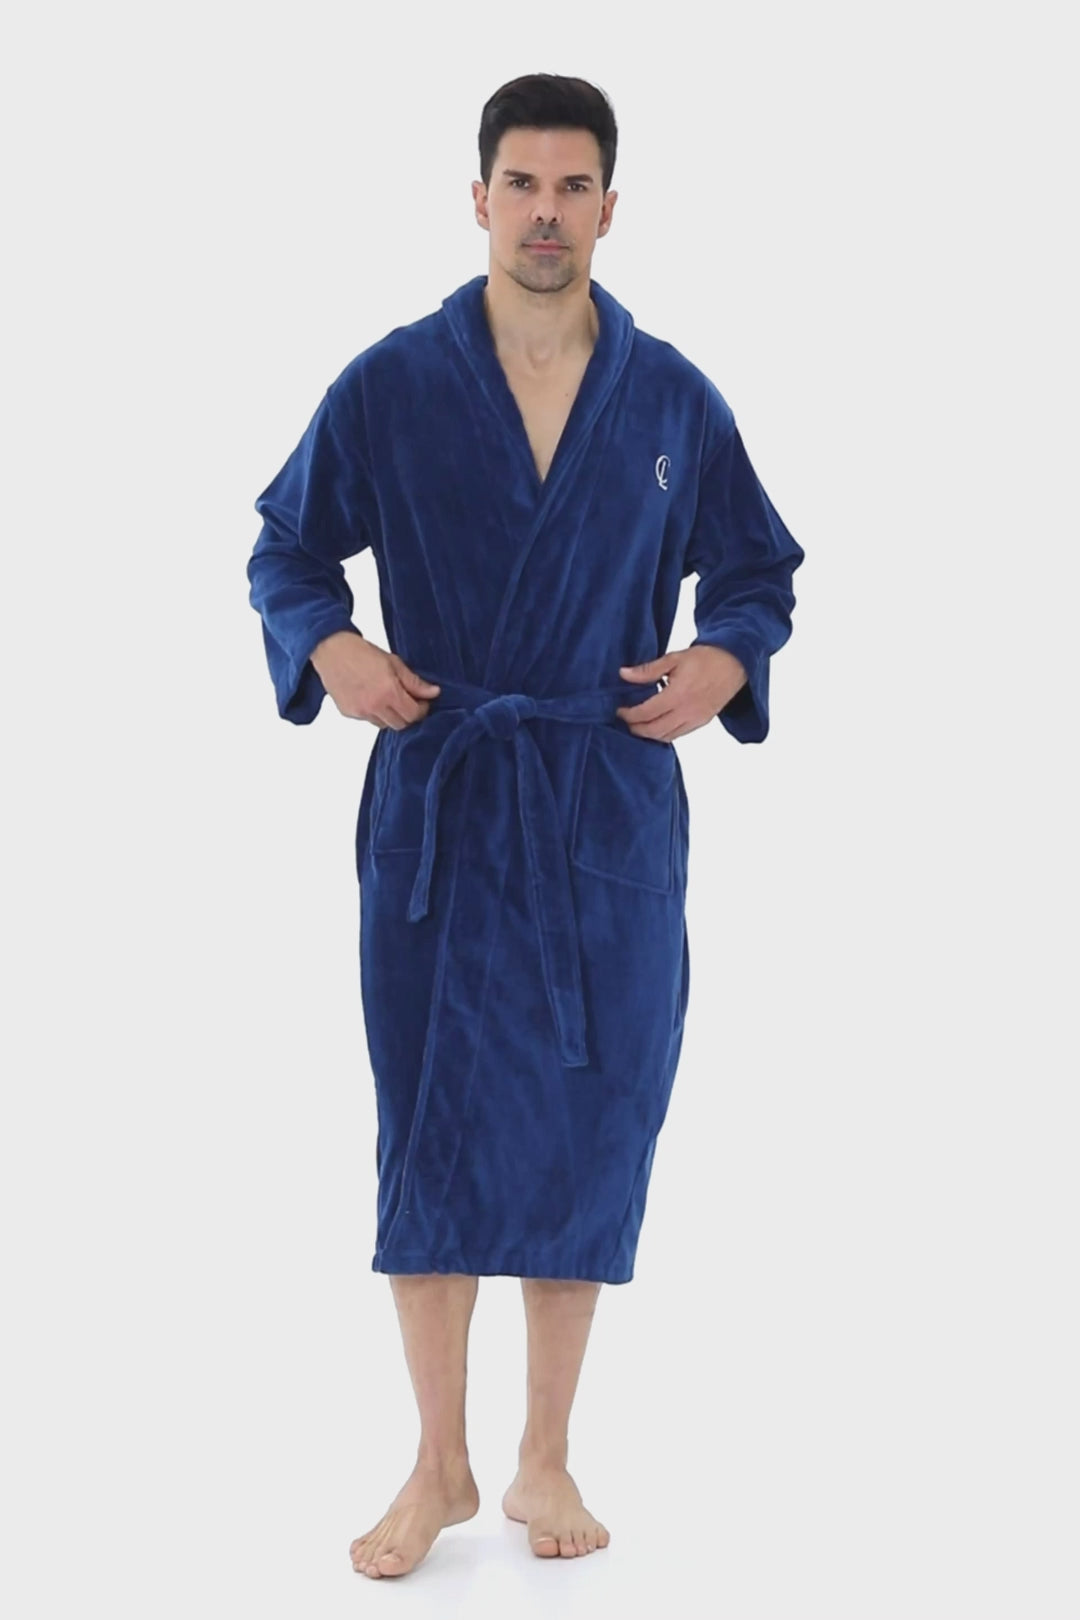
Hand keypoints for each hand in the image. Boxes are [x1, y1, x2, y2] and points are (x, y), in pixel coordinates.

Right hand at [309, 631, 440, 728]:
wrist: (331, 650)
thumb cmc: (361, 652)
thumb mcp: (393, 663)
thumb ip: (414, 682)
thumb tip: (433, 692)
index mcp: (388, 693)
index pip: (413, 715)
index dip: (422, 709)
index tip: (422, 701)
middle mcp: (374, 707)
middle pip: (400, 725)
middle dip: (408, 715)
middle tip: (409, 701)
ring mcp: (360, 712)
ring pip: (384, 725)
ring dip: (391, 716)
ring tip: (388, 698)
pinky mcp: (348, 713)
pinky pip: (368, 720)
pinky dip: (374, 713)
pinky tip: (372, 697)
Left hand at [615, 646, 746, 741]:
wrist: (735, 663)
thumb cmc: (706, 658)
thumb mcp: (673, 659)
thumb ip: (647, 670)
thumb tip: (624, 674)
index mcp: (677, 695)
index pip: (646, 713)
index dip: (629, 714)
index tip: (620, 710)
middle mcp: (687, 711)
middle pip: (653, 730)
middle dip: (636, 728)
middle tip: (626, 720)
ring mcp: (696, 719)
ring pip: (666, 737)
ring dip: (649, 734)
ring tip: (639, 724)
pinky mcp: (702, 722)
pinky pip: (678, 735)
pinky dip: (664, 734)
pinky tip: (656, 726)